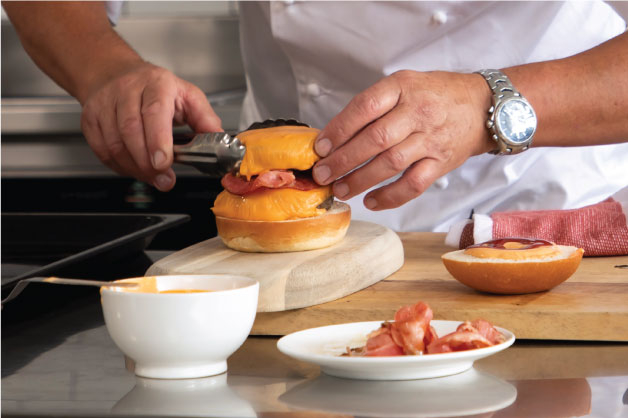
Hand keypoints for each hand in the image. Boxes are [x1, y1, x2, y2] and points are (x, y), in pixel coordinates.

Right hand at [80, 61, 221, 190]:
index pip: (154, 112)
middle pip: (131, 130)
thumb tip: (221, 140)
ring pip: (114, 143)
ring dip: (134, 168)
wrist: (115, 73)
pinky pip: (102, 150)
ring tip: (153, 177)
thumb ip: (205, 119)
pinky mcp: (90, 119)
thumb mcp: (188, 95)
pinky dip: (119, 166)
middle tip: (163, 178)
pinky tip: (135, 168)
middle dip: (147, 162)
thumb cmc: (155, 88)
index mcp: (157, 84)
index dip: (157, 140)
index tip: (163, 162)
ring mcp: (105, 104)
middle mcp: (127, 90)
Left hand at [312, 70, 492, 209]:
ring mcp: (431, 138)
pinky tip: (371, 201)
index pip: (365, 107)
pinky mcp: (442, 162)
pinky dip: (390, 196)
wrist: (483, 106)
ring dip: (361, 180)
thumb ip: (373, 105)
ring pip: (391, 163)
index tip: (320, 147)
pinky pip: (414, 184)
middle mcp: (418, 111)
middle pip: (375, 139)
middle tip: (323, 174)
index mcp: (402, 87)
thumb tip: (335, 135)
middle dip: (343, 160)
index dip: (339, 129)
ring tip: (341, 189)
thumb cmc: (435, 95)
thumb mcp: (404, 85)